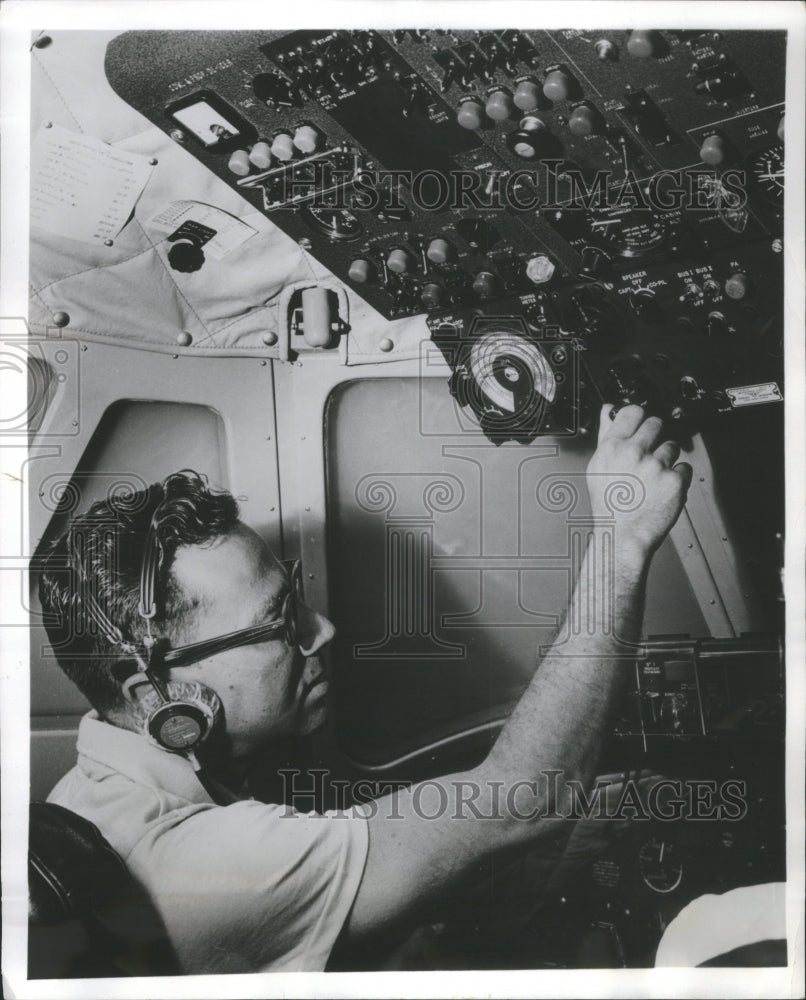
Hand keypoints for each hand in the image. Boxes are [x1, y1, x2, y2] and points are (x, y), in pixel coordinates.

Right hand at [586, 404, 692, 559]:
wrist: (622, 535)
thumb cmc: (609, 505)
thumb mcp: (598, 467)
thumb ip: (606, 435)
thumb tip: (608, 411)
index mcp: (612, 447)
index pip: (632, 412)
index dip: (639, 417)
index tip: (640, 424)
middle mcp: (634, 453)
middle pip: (656, 423)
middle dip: (655, 437)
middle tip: (649, 455)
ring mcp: (656, 466)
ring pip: (672, 446)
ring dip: (667, 459)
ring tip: (653, 478)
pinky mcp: (675, 480)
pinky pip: (684, 467)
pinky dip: (678, 477)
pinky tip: (663, 488)